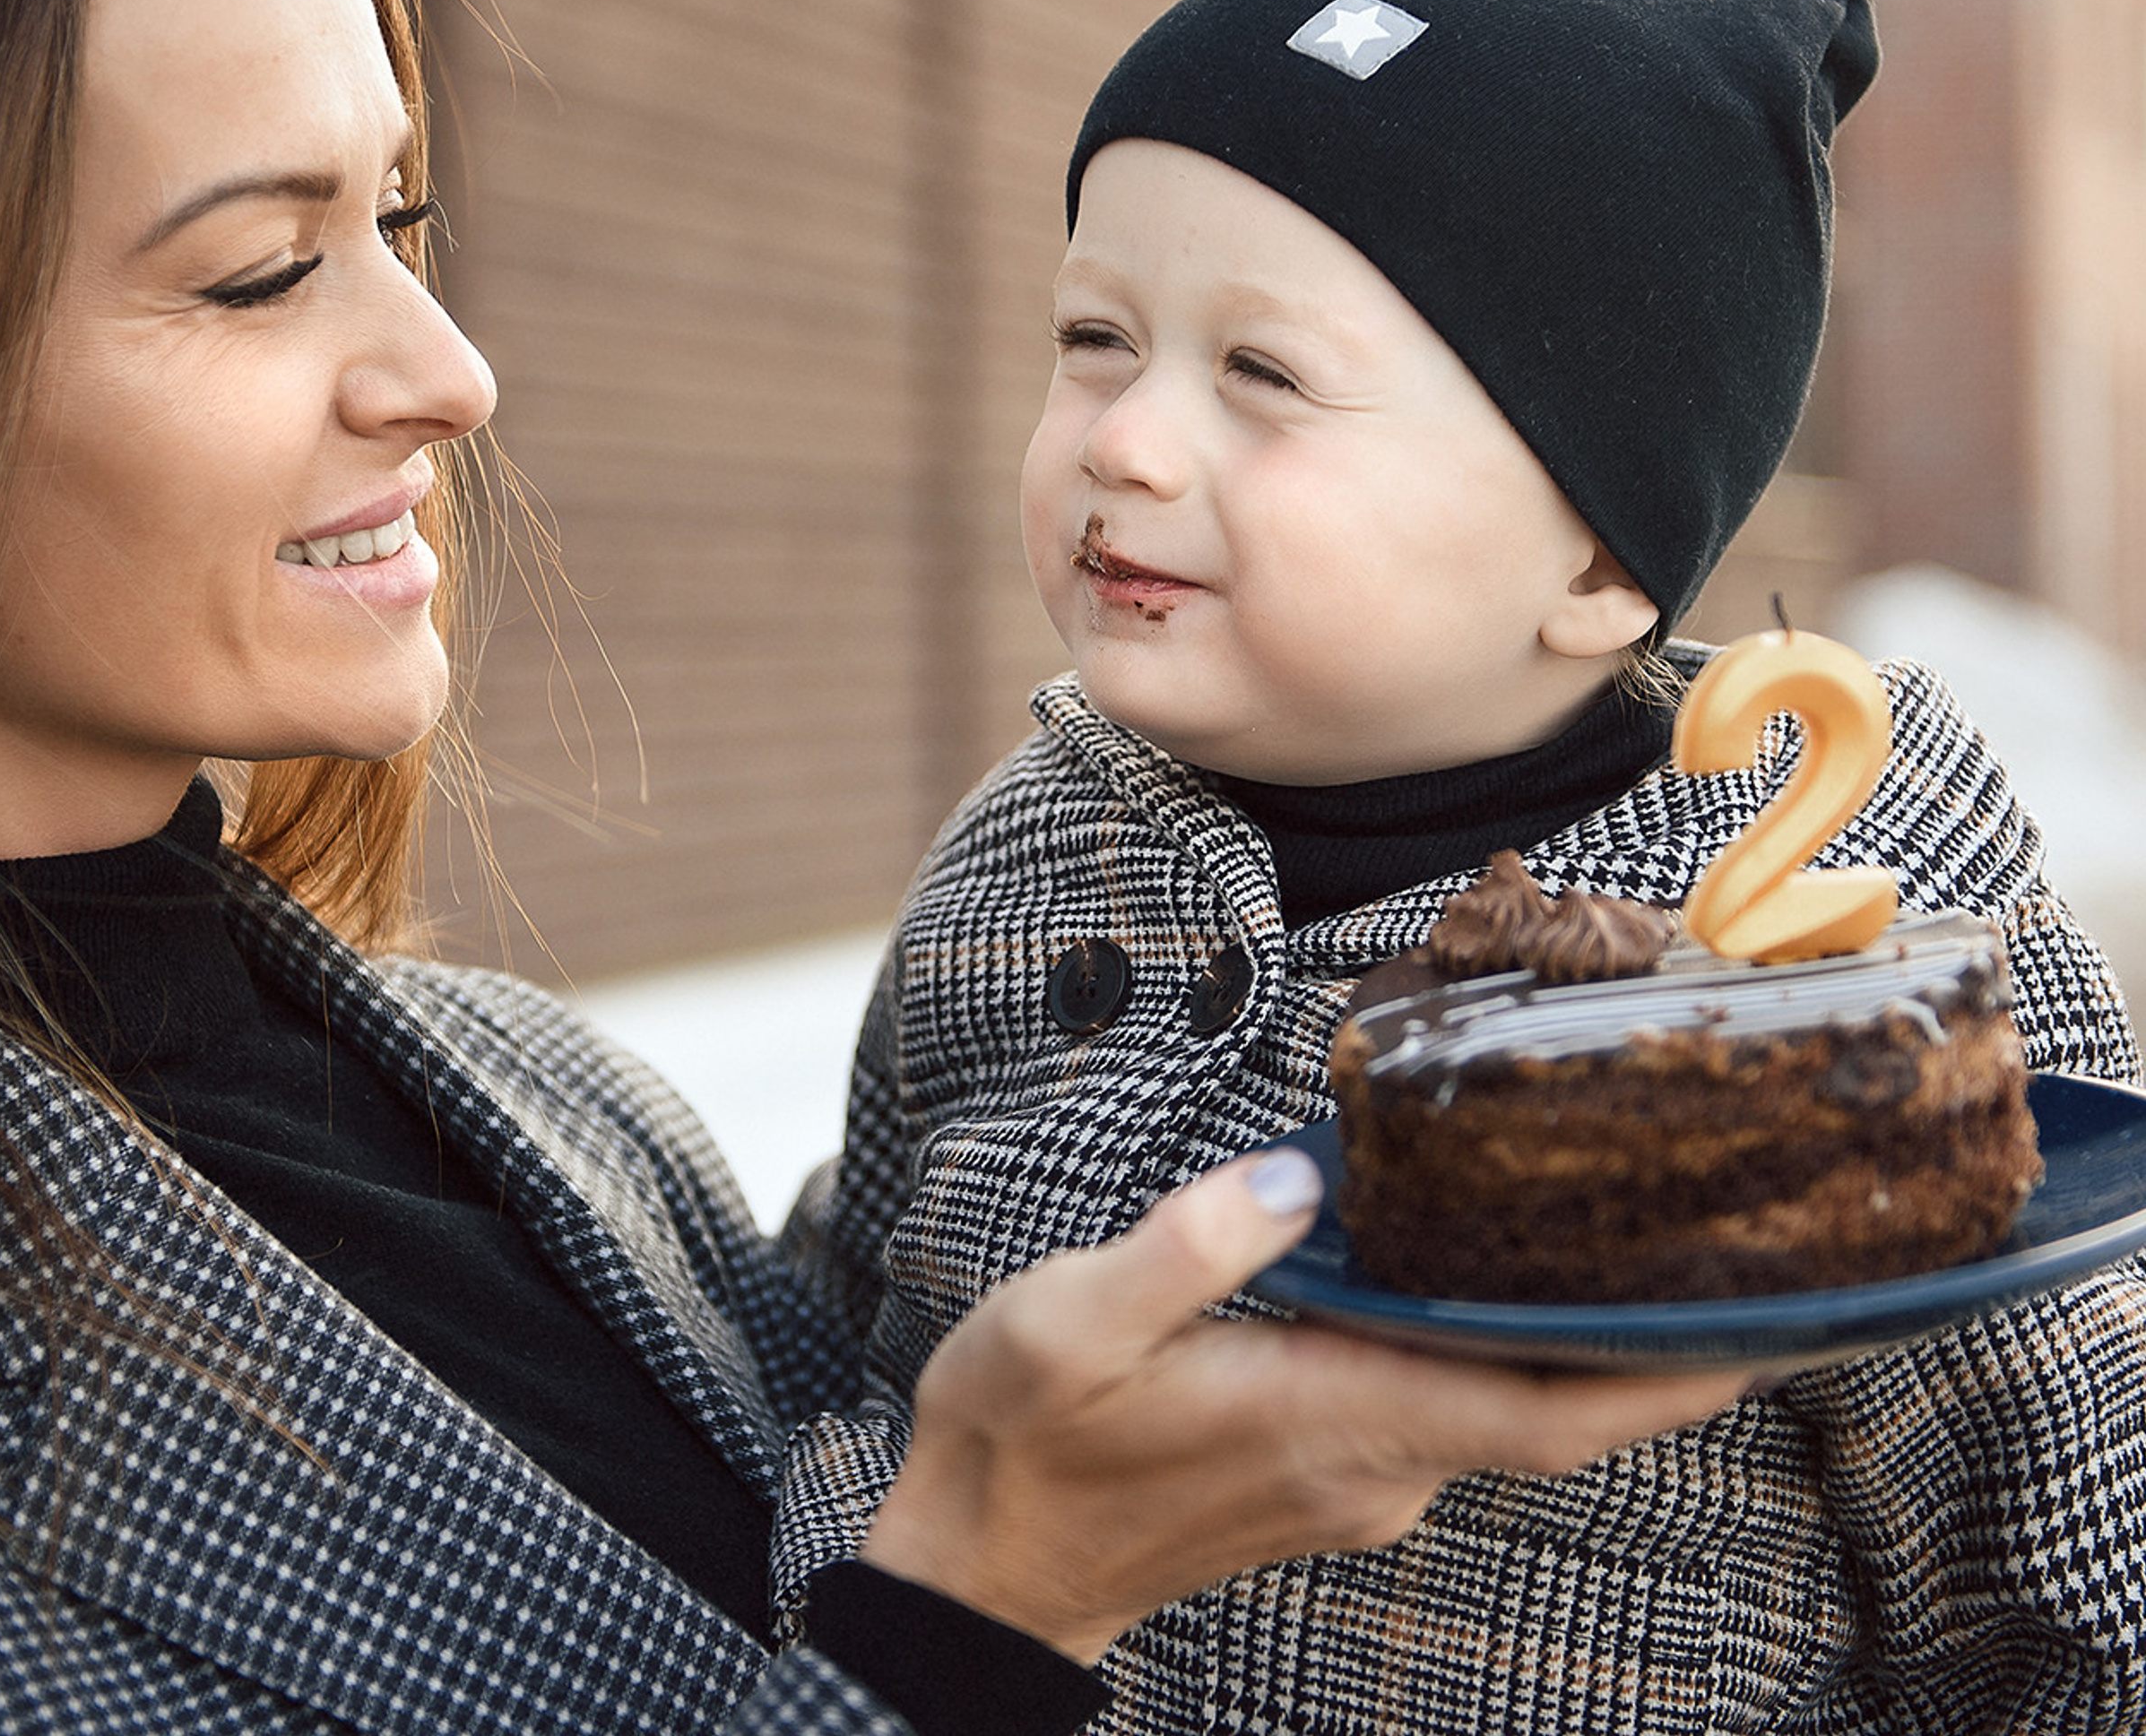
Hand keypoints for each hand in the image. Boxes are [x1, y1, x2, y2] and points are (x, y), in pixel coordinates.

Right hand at [863, 1148, 1747, 1662]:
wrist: (980, 1572)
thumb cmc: (1019, 1443)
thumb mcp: (1068, 1324)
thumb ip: (1189, 1251)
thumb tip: (1298, 1181)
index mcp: (1330, 1423)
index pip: (1546, 1414)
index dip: (1669, 1378)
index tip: (1774, 1328)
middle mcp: (1372, 1464)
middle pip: (1554, 1406)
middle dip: (1653, 1339)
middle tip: (1733, 1239)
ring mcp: (1356, 1476)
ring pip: (1506, 1403)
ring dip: (1578, 1337)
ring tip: (1632, 1233)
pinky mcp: (1327, 1468)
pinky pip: (1452, 1404)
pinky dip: (1500, 1347)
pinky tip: (1492, 1274)